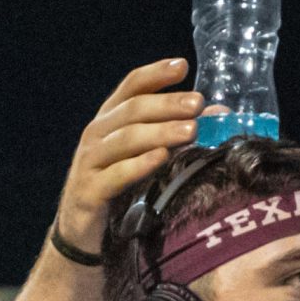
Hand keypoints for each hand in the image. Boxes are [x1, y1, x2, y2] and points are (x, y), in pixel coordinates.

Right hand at [52, 59, 210, 257]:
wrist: (80, 233)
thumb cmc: (118, 188)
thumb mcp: (144, 156)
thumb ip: (175, 132)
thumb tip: (219, 113)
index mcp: (110, 121)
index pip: (131, 87)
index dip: (155, 74)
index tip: (183, 67)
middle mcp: (96, 135)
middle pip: (132, 110)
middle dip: (167, 104)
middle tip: (197, 103)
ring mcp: (89, 163)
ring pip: (125, 140)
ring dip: (160, 132)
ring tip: (190, 130)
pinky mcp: (88, 192)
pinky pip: (115, 176)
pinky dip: (138, 165)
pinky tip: (161, 158)